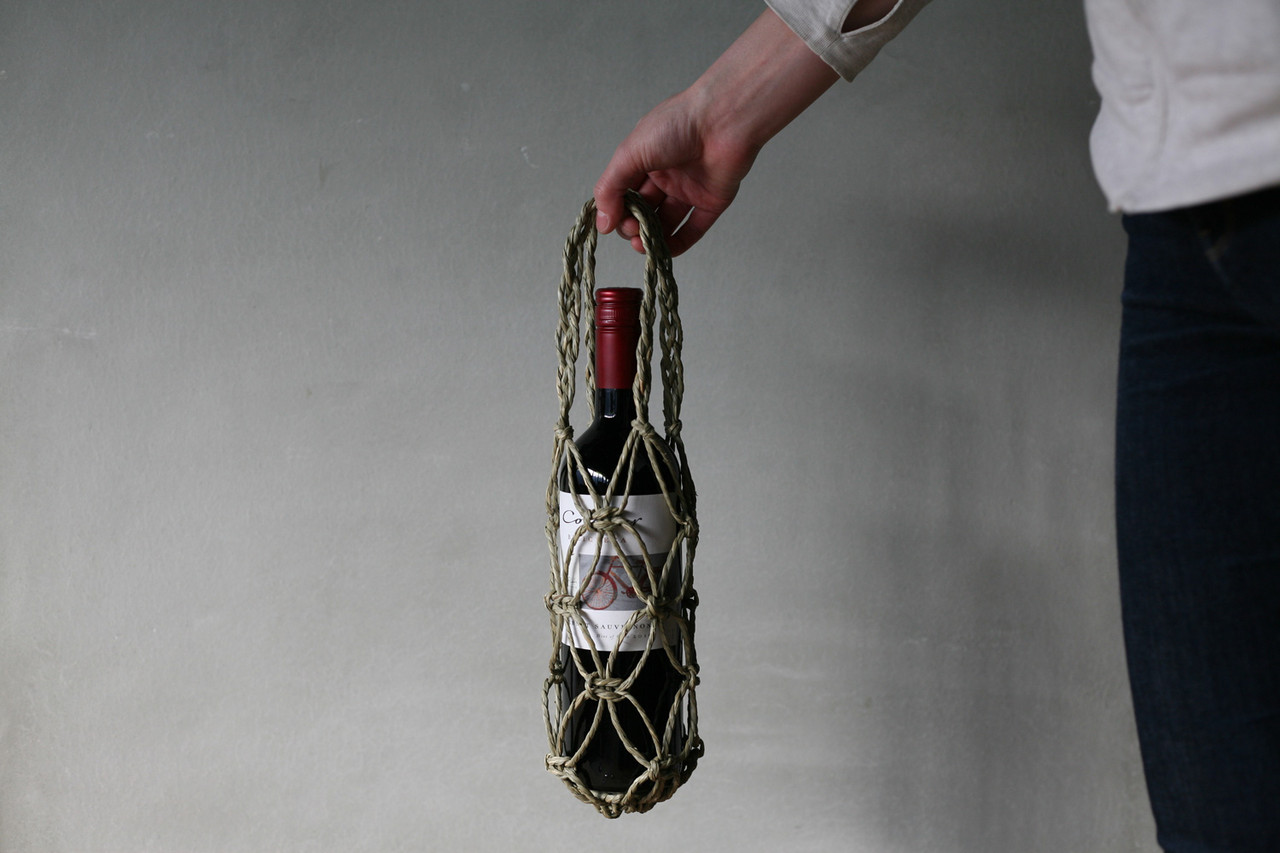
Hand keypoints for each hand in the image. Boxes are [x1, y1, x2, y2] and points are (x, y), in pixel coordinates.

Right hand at [594, 9, 839, 255]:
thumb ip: (611, 187)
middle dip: (632, 225)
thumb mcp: (631, 153)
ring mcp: (689, 189)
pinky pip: (694, 228)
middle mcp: (666, 174)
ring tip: (643, 245)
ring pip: (666, 222)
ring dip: (652, 238)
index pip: (622, 192)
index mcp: (644, 158)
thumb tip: (602, 222)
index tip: (610, 223)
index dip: (615, 209)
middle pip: (642, 210)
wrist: (724, 120)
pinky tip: (665, 252)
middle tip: (632, 229)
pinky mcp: (711, 201)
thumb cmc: (677, 125)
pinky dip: (679, 243)